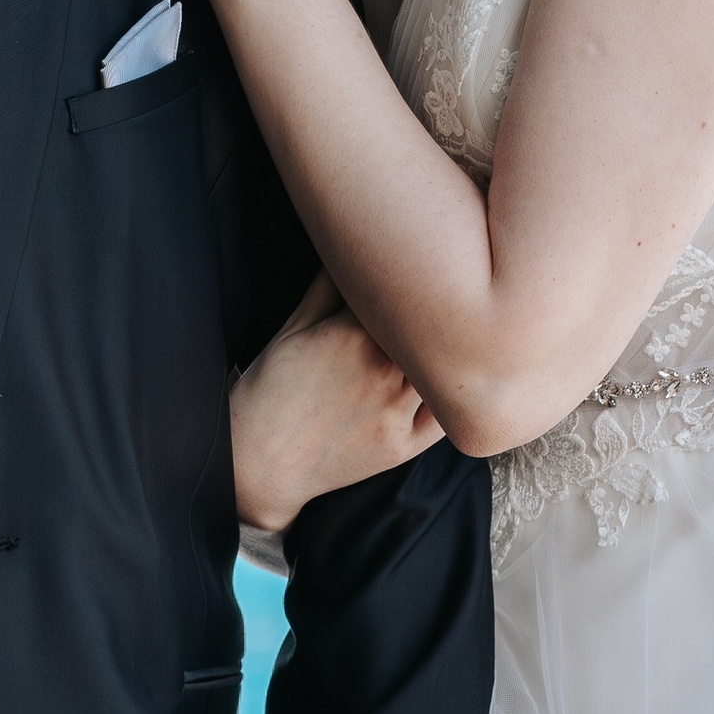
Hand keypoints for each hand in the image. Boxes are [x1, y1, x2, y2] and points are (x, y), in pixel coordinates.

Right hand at [231, 271, 443, 532]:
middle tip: (444, 303)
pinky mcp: (404, 445)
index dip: (413, 279)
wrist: (259, 461)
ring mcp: (396, 410)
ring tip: (451, 340)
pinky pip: (447, 416)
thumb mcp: (293, 327)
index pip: (404, 291)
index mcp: (352, 332)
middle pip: (433, 326)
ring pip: (446, 368)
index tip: (416, 273)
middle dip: (435, 314)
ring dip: (450, 352)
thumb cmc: (271, 389)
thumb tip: (355, 252)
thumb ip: (328, 286)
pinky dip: (454, 396)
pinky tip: (451, 383)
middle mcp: (382, 369)